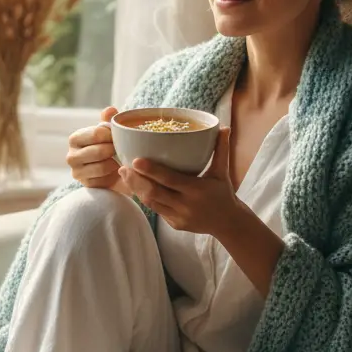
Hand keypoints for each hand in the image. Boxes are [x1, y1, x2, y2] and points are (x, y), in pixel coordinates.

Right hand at [66, 106, 127, 191]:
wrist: (111, 170)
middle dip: (114, 150)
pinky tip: (115, 171)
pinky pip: (104, 180)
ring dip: (115, 163)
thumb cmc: (108, 146)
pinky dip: (112, 176)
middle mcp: (71, 156)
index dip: (112, 135)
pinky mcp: (86, 185)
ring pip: (102, 167)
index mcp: (75, 139)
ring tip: (119, 160)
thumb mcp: (109, 132)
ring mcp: (77, 172)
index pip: (96, 133)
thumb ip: (108, 120)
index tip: (119, 136)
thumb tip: (110, 110)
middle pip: (99, 151)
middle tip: (121, 149)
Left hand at [119, 127, 239, 234]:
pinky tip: (137, 187)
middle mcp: (186, 205)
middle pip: (153, 192)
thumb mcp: (222, 172)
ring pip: (151, 203)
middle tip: (123, 167)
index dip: (151, 170)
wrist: (228, 224)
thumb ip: (221, 149)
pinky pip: (156, 210)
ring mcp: (178, 217)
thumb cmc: (223, 193)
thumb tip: (223, 126)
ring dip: (136, 189)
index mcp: (196, 190)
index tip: (135, 160)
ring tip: (126, 175)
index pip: (169, 179)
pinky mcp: (174, 225)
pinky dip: (145, 198)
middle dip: (135, 180)